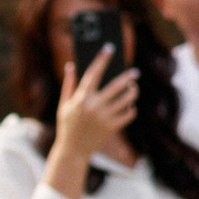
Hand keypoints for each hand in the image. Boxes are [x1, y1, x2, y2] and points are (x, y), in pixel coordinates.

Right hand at [50, 48, 138, 183]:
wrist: (73, 150)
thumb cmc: (67, 125)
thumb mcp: (63, 105)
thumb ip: (68, 85)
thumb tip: (70, 65)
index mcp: (81, 98)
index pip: (93, 73)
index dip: (102, 59)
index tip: (110, 48)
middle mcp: (93, 107)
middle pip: (115, 86)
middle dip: (127, 77)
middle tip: (135, 72)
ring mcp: (103, 118)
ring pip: (125, 100)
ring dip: (132, 92)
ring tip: (133, 88)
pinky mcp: (111, 128)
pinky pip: (127, 115)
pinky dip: (131, 109)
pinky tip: (130, 105)